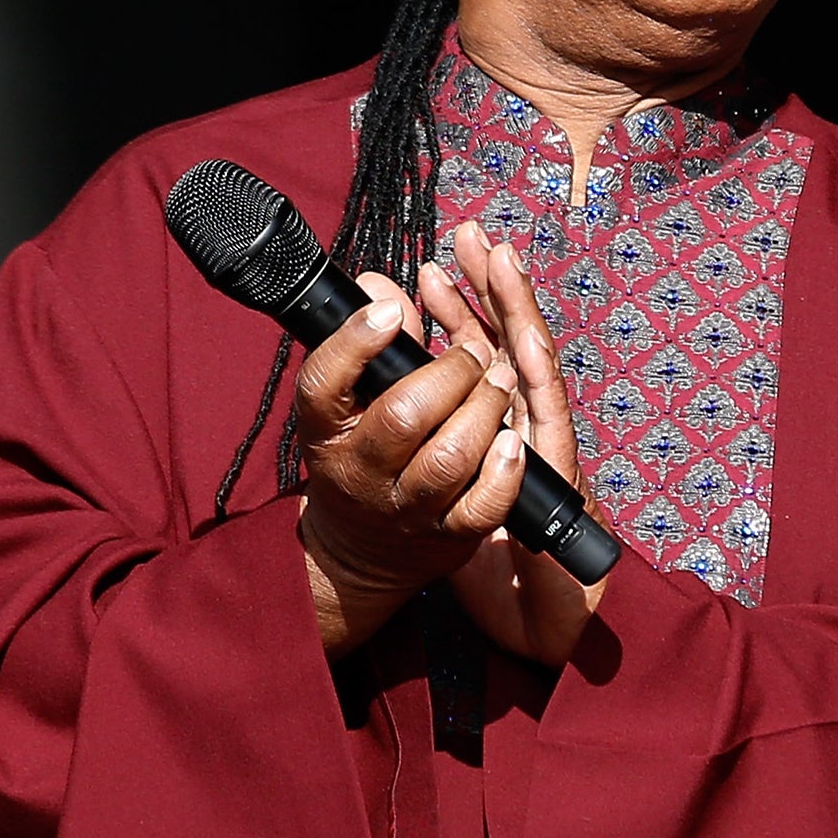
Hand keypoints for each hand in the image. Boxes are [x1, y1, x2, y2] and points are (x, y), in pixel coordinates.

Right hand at [295, 272, 529, 658]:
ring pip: (449, 457)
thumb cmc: (360, 454)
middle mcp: (362, 471)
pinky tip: (513, 442)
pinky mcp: (450, 535)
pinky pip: (483, 506)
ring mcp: (408, 507)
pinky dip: (504, 471)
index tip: (389, 311)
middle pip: (402, 415)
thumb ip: (377, 344)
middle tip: (472, 353)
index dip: (356, 341)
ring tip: (499, 380)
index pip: (324, 381)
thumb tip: (380, 285)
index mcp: (327, 429)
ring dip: (483, 408)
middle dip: (449, 371)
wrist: (362, 552)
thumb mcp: (350, 403)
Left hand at [421, 224, 609, 669]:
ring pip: (535, 363)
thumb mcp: (444, 481)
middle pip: (512, 340)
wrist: (538, 625)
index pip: (484, 349)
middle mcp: (525, 427)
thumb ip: (422, 424)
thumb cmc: (484, 550)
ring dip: (514, 311)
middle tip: (471, 235)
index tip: (439, 261)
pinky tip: (519, 340)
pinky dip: (536, 377)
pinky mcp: (560, 475)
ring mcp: (545, 447)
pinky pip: (548, 420)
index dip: (468, 302)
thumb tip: (386, 354)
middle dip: (490, 286)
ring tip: (496, 259)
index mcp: (496, 425)